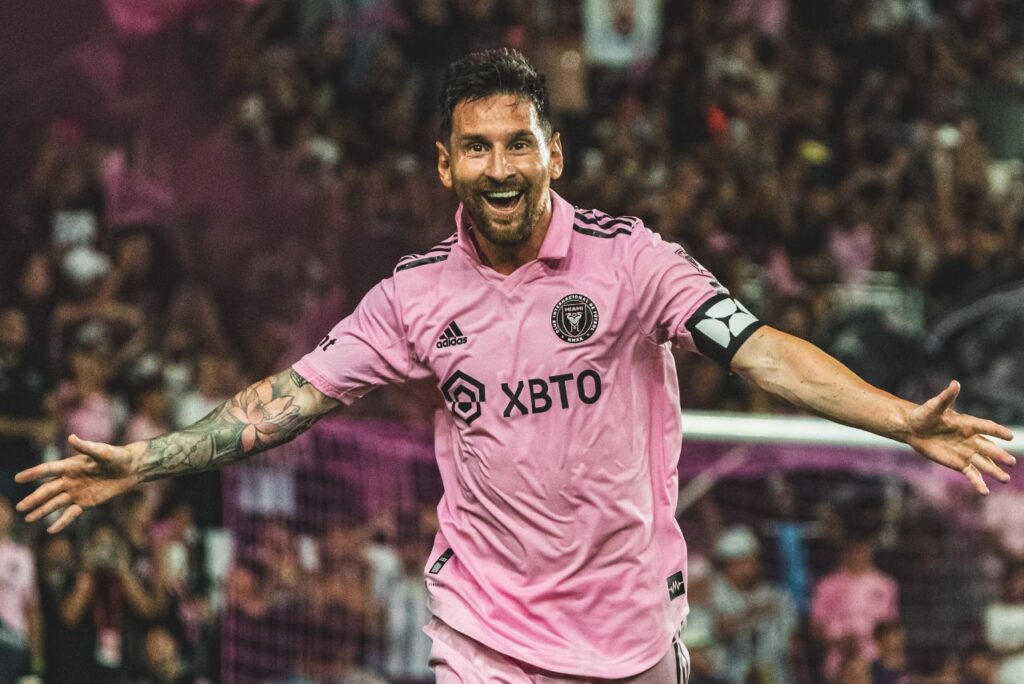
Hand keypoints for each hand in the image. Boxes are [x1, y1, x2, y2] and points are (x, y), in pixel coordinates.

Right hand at [15, 434, 142, 532]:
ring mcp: (76, 492)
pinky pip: (70, 513)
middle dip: (33, 499)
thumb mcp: (103, 452)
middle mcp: (69, 480)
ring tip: (28, 519)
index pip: (48, 470)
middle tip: (20, 507)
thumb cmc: (117, 456)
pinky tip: (51, 530)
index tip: (18, 478)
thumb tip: (71, 438)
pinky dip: (62, 521)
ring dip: (42, 511)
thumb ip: (87, 447)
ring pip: (55, 503)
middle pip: (47, 490)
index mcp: (70, 466)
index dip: (33, 474)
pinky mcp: (85, 502)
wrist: (131, 468)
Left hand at [907, 381, 1015, 494]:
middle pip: (988, 448)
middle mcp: (970, 439)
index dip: (997, 431)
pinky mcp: (958, 463)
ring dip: (994, 471)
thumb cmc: (923, 415)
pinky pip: (971, 474)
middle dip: (999, 456)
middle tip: (1011, 462)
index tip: (1010, 436)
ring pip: (983, 463)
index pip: (986, 427)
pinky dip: (978, 482)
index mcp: (967, 424)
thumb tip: (955, 383)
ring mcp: (966, 452)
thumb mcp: (933, 406)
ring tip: (1005, 479)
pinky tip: (985, 492)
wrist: (912, 429)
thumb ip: (946, 397)